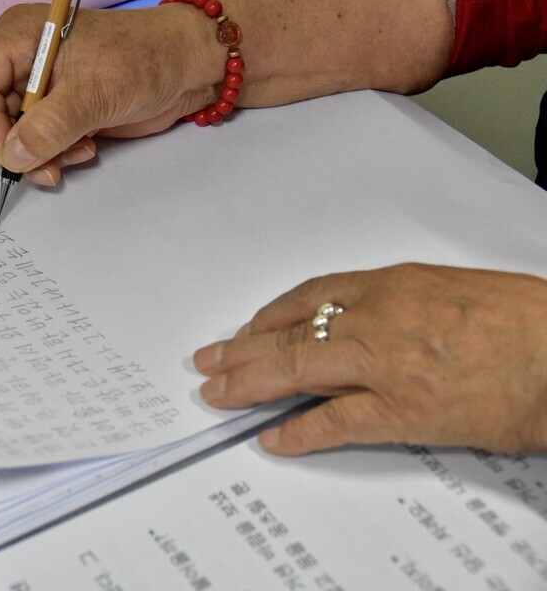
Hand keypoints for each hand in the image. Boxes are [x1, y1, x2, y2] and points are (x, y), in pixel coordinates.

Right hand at [0, 3, 226, 184]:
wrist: (188, 67)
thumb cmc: (144, 60)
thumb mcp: (94, 93)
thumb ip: (48, 127)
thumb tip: (13, 157)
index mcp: (19, 38)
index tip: (12, 153)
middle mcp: (23, 61)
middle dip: (19, 146)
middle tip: (49, 167)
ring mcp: (41, 87)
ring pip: (16, 136)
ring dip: (42, 154)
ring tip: (78, 153)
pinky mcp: (60, 110)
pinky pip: (40, 143)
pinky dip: (57, 154)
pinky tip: (86, 148)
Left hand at [193, 263, 546, 455]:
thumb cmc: (523, 320)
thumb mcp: (451, 291)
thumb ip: (402, 303)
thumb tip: (367, 321)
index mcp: (392, 286)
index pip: (310, 296)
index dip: (270, 316)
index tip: (248, 328)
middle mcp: (378, 319)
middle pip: (290, 333)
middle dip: (242, 349)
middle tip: (209, 361)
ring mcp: (385, 365)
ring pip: (297, 369)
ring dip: (249, 383)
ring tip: (218, 394)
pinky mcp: (403, 411)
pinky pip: (335, 421)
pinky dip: (299, 432)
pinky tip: (273, 439)